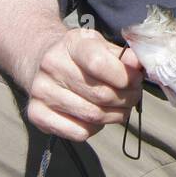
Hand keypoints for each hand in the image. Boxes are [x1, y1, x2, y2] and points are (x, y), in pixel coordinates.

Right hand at [25, 28, 143, 141]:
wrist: (40, 62)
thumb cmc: (79, 56)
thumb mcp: (100, 45)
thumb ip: (121, 55)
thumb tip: (138, 64)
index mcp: (70, 43)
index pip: (99, 63)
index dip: (125, 76)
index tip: (136, 80)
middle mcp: (51, 66)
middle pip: (100, 94)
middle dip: (127, 99)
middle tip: (133, 96)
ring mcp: (41, 91)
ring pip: (92, 116)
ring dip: (115, 116)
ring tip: (120, 107)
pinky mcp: (36, 114)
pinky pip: (78, 132)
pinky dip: (95, 129)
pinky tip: (97, 118)